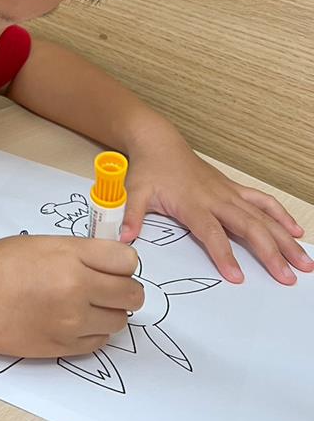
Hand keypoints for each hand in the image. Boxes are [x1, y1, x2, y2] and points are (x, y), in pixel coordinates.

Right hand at [0, 235, 142, 357]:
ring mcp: (71, 323)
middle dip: (124, 289)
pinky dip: (93, 332)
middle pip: (132, 294)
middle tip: (107, 287)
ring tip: (86, 305)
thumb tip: (109, 262)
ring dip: (110, 312)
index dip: (123, 263)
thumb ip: (79, 252)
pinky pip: (98, 342)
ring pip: (119, 321)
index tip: (113, 265)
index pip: (127, 262)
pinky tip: (73, 321)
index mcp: (70, 257)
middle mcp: (76, 290)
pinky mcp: (62, 348)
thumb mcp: (41, 243)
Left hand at [120, 129, 311, 284]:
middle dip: (270, 253)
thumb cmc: (148, 170)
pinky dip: (280, 215)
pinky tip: (296, 231)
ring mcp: (228, 193)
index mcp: (192, 204)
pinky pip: (262, 202)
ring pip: (263, 217)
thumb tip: (125, 240)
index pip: (212, 233)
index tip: (237, 277)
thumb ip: (132, 217)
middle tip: (287, 278)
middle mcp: (216, 198)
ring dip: (285, 238)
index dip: (224, 255)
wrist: (159, 143)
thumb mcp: (134, 192)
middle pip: (249, 227)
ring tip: (304, 262)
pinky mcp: (233, 189)